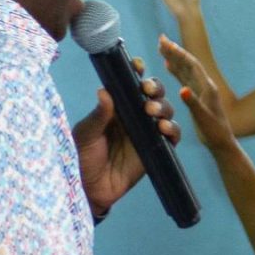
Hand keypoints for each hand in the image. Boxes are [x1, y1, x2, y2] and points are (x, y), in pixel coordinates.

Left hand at [72, 60, 179, 216]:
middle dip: (155, 87)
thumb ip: (98, 115)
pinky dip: (173, 129)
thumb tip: (104, 91)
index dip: (136, 72)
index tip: (137, 66)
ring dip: (164, 107)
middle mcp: (134, 115)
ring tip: (153, 112)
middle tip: (147, 91)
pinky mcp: (156, 149)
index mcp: (116, 107)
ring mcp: (146, 132)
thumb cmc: (82, 158)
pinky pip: (172, 136)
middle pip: (153, 94)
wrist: (89, 189)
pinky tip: (165, 128)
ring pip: (165, 111)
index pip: (129, 84)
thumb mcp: (85, 135)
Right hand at [159, 36, 238, 151]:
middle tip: (161, 39)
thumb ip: (193, 103)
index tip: (166, 43)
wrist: (221, 142)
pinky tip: (168, 65)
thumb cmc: (214, 132)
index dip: (179, 54)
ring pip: (185, 69)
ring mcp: (201, 90)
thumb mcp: (203, 118)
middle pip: (188, 63)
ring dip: (174, 58)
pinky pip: (184, 78)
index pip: (192, 65)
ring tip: (162, 46)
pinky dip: (176, 70)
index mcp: (207, 88)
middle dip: (175, 51)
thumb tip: (182, 89)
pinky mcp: (196, 96)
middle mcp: (205, 85)